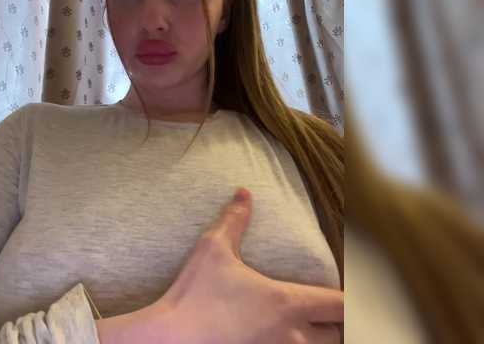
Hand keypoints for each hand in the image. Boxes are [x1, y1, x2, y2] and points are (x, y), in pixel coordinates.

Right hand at [152, 187, 342, 343]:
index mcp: (286, 301)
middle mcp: (289, 333)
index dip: (351, 300)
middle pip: (338, 336)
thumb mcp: (213, 248)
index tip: (348, 294)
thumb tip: (244, 193)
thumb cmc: (194, 294)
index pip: (341, 305)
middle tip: (330, 312)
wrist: (170, 337)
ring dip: (320, 340)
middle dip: (338, 324)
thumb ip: (234, 219)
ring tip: (311, 328)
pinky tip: (283, 338)